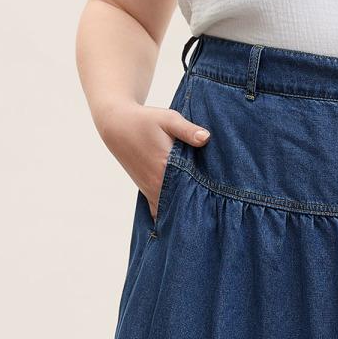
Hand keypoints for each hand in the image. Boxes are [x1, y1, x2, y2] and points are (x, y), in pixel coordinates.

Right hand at [97, 103, 210, 220]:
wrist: (117, 125)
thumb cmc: (145, 120)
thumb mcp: (168, 119)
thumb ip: (187, 130)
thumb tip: (206, 138)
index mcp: (166, 169)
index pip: (190, 192)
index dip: (205, 198)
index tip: (220, 204)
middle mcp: (158, 185)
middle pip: (182, 206)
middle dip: (197, 210)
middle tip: (216, 215)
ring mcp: (151, 191)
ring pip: (170, 211)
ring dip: (183, 214)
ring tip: (201, 218)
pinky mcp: (147, 192)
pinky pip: (160, 210)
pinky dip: (170, 214)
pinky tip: (181, 218)